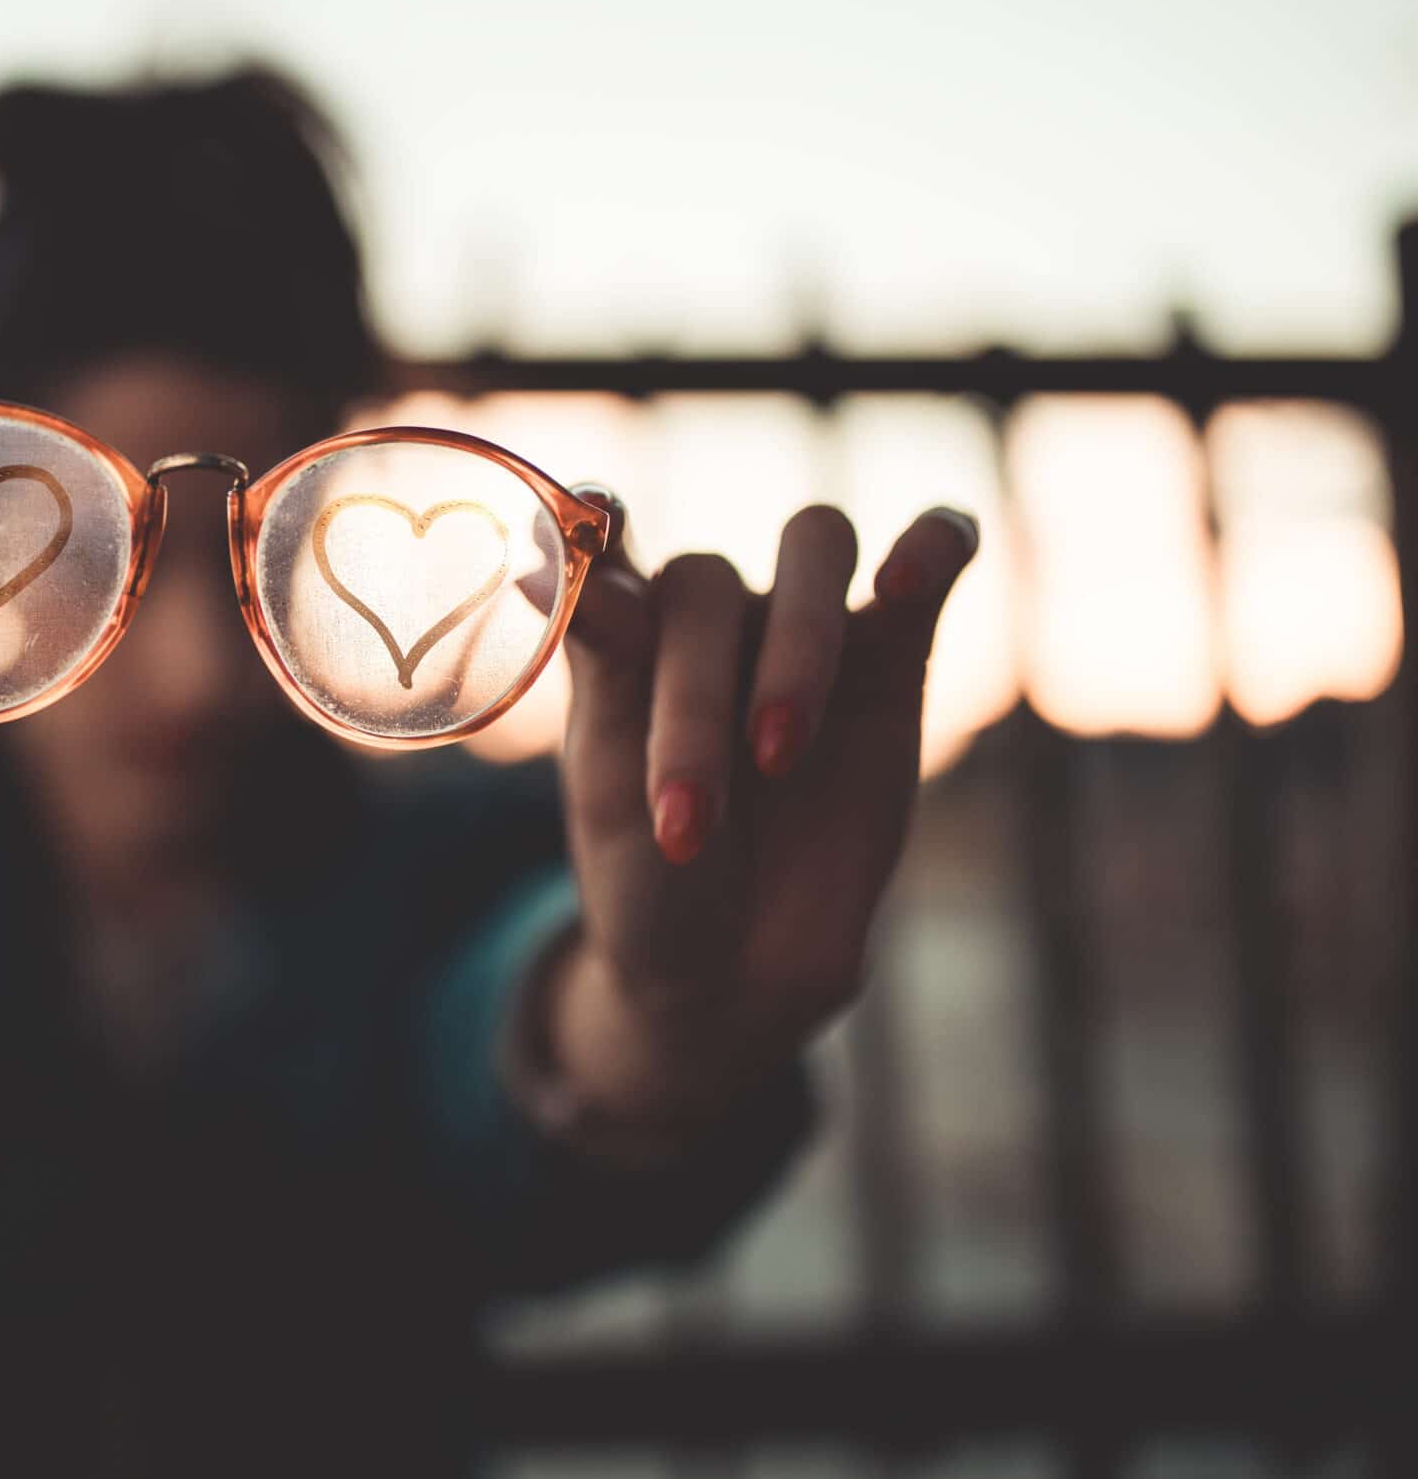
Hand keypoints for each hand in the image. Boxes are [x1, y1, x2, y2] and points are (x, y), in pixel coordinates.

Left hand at [550, 495, 978, 1156]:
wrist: (731, 965)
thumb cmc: (646, 876)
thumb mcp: (608, 789)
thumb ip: (601, 666)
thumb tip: (546, 556)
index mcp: (619, 638)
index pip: (604, 542)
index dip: (596, 515)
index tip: (589, 512)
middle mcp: (706, 617)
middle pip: (706, 586)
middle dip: (694, 706)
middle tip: (687, 823)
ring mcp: (801, 629)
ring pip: (813, 550)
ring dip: (800, 638)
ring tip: (778, 754)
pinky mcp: (893, 656)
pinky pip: (931, 563)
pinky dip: (931, 548)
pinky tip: (910, 578)